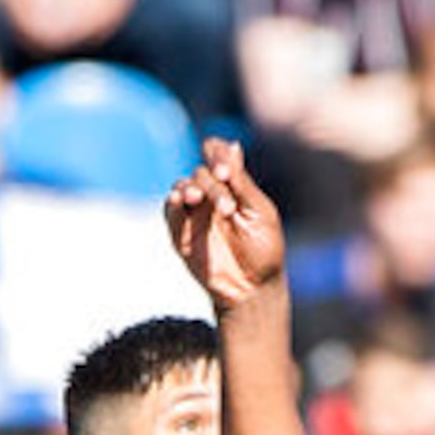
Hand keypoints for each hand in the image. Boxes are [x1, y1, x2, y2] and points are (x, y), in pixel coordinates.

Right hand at [165, 139, 286, 310]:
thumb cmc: (264, 250)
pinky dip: (172, 204)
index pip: (216, 153)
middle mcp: (211, 194)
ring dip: (189, 189)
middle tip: (227, 209)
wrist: (253, 289)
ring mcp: (194, 213)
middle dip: (212, 186)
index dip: (217, 155)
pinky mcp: (180, 232)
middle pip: (201, 173)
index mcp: (232, 185)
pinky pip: (170, 212)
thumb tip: (232, 144)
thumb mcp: (259, 213)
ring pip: (183, 187)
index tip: (226, 172)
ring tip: (195, 198)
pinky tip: (179, 200)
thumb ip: (242, 181)